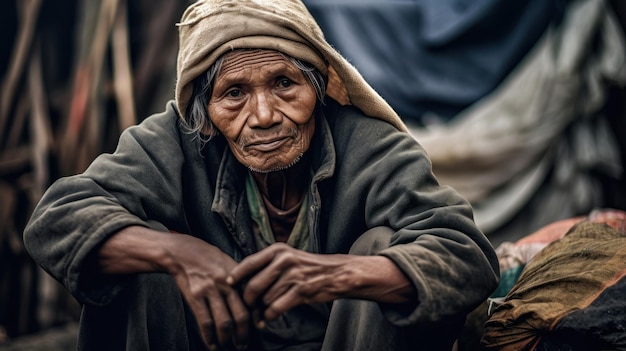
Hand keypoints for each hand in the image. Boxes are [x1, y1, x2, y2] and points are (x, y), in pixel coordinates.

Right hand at [161, 234, 250, 350]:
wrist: (183, 252)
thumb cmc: (209, 259)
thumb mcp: (229, 265)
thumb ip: (242, 282)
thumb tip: (253, 304)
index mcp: (238, 276)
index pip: (252, 301)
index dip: (256, 318)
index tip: (258, 329)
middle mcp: (226, 283)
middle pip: (240, 315)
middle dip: (243, 334)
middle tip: (242, 344)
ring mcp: (210, 290)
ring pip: (223, 321)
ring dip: (226, 338)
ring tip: (227, 346)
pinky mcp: (195, 295)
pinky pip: (204, 321)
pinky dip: (209, 336)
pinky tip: (211, 343)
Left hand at [227, 243, 351, 326]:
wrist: (335, 273)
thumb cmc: (307, 267)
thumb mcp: (287, 256)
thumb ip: (267, 264)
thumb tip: (241, 279)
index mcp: (278, 250)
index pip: (249, 262)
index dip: (236, 275)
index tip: (227, 283)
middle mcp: (284, 260)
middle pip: (253, 285)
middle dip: (248, 300)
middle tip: (247, 306)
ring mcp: (292, 276)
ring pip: (264, 299)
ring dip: (261, 310)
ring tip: (261, 313)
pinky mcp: (300, 291)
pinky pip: (275, 308)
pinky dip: (270, 316)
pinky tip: (270, 317)